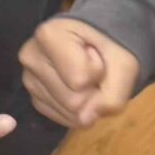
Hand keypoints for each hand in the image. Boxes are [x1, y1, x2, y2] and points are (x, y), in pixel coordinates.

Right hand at [19, 18, 141, 130]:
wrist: (98, 38)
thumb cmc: (110, 42)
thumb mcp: (125, 62)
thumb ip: (113, 94)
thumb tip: (85, 119)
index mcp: (48, 36)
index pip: (80, 79)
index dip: (98, 71)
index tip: (96, 52)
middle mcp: (30, 57)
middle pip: (73, 101)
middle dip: (93, 90)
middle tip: (93, 66)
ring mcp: (29, 79)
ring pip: (68, 113)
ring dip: (87, 101)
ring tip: (85, 75)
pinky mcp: (34, 98)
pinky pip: (63, 118)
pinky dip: (79, 110)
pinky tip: (78, 88)